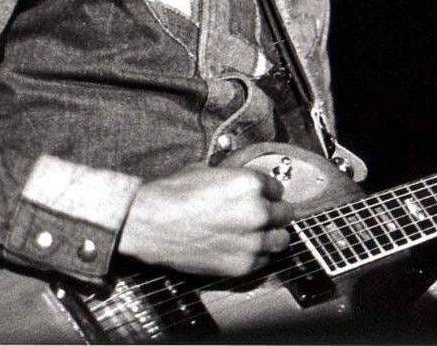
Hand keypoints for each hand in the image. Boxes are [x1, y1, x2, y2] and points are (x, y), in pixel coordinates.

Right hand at [117, 166, 293, 276]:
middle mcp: (258, 212)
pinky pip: (264, 261)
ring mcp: (252, 241)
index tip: (261, 197)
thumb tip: (242, 183)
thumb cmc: (173, 194)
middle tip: (260, 215)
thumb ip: (234, 178)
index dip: (266, 193)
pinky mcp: (242, 265)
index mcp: (251, 184)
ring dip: (270, 236)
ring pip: (281, 240)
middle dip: (273, 214)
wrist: (151, 223)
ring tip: (256, 234)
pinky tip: (242, 248)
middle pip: (285, 214)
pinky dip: (257, 255)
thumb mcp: (208, 171)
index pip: (277, 188)